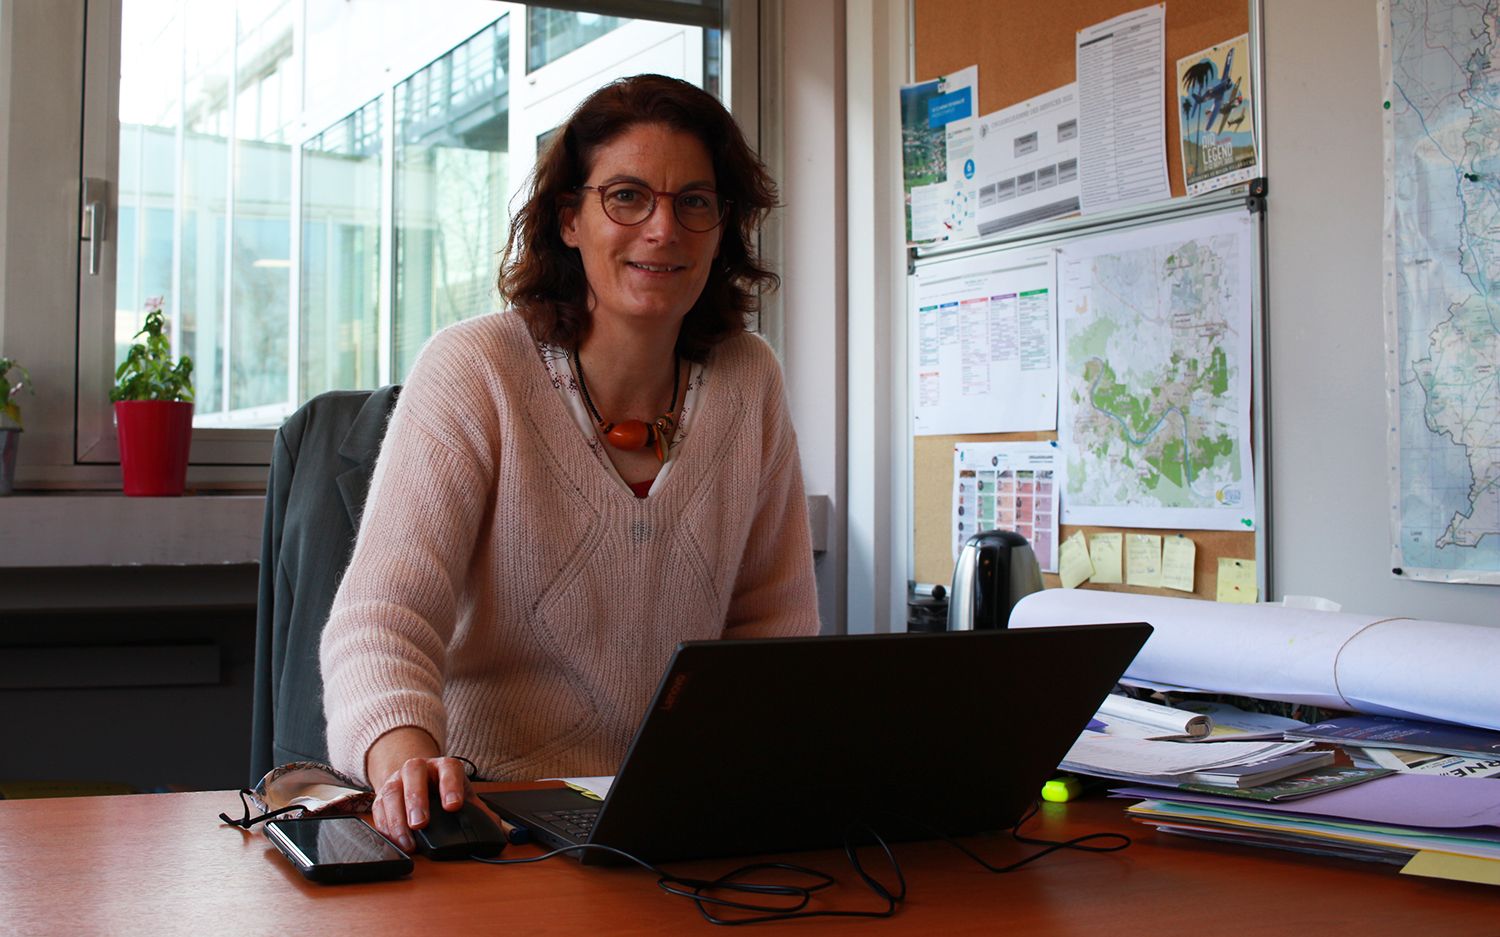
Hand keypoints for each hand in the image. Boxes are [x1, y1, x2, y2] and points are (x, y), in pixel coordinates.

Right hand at [366, 729, 472, 851]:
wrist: (416, 778)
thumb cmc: (443, 789)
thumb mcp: (463, 794)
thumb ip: (478, 810)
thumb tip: (497, 829)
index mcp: (444, 766)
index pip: (449, 769)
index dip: (451, 786)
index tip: (454, 805)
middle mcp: (419, 768)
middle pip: (414, 775)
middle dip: (416, 800)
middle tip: (420, 823)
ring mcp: (397, 780)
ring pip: (392, 792)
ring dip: (397, 818)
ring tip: (406, 841)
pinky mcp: (381, 796)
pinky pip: (378, 809)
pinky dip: (384, 826)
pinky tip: (393, 840)